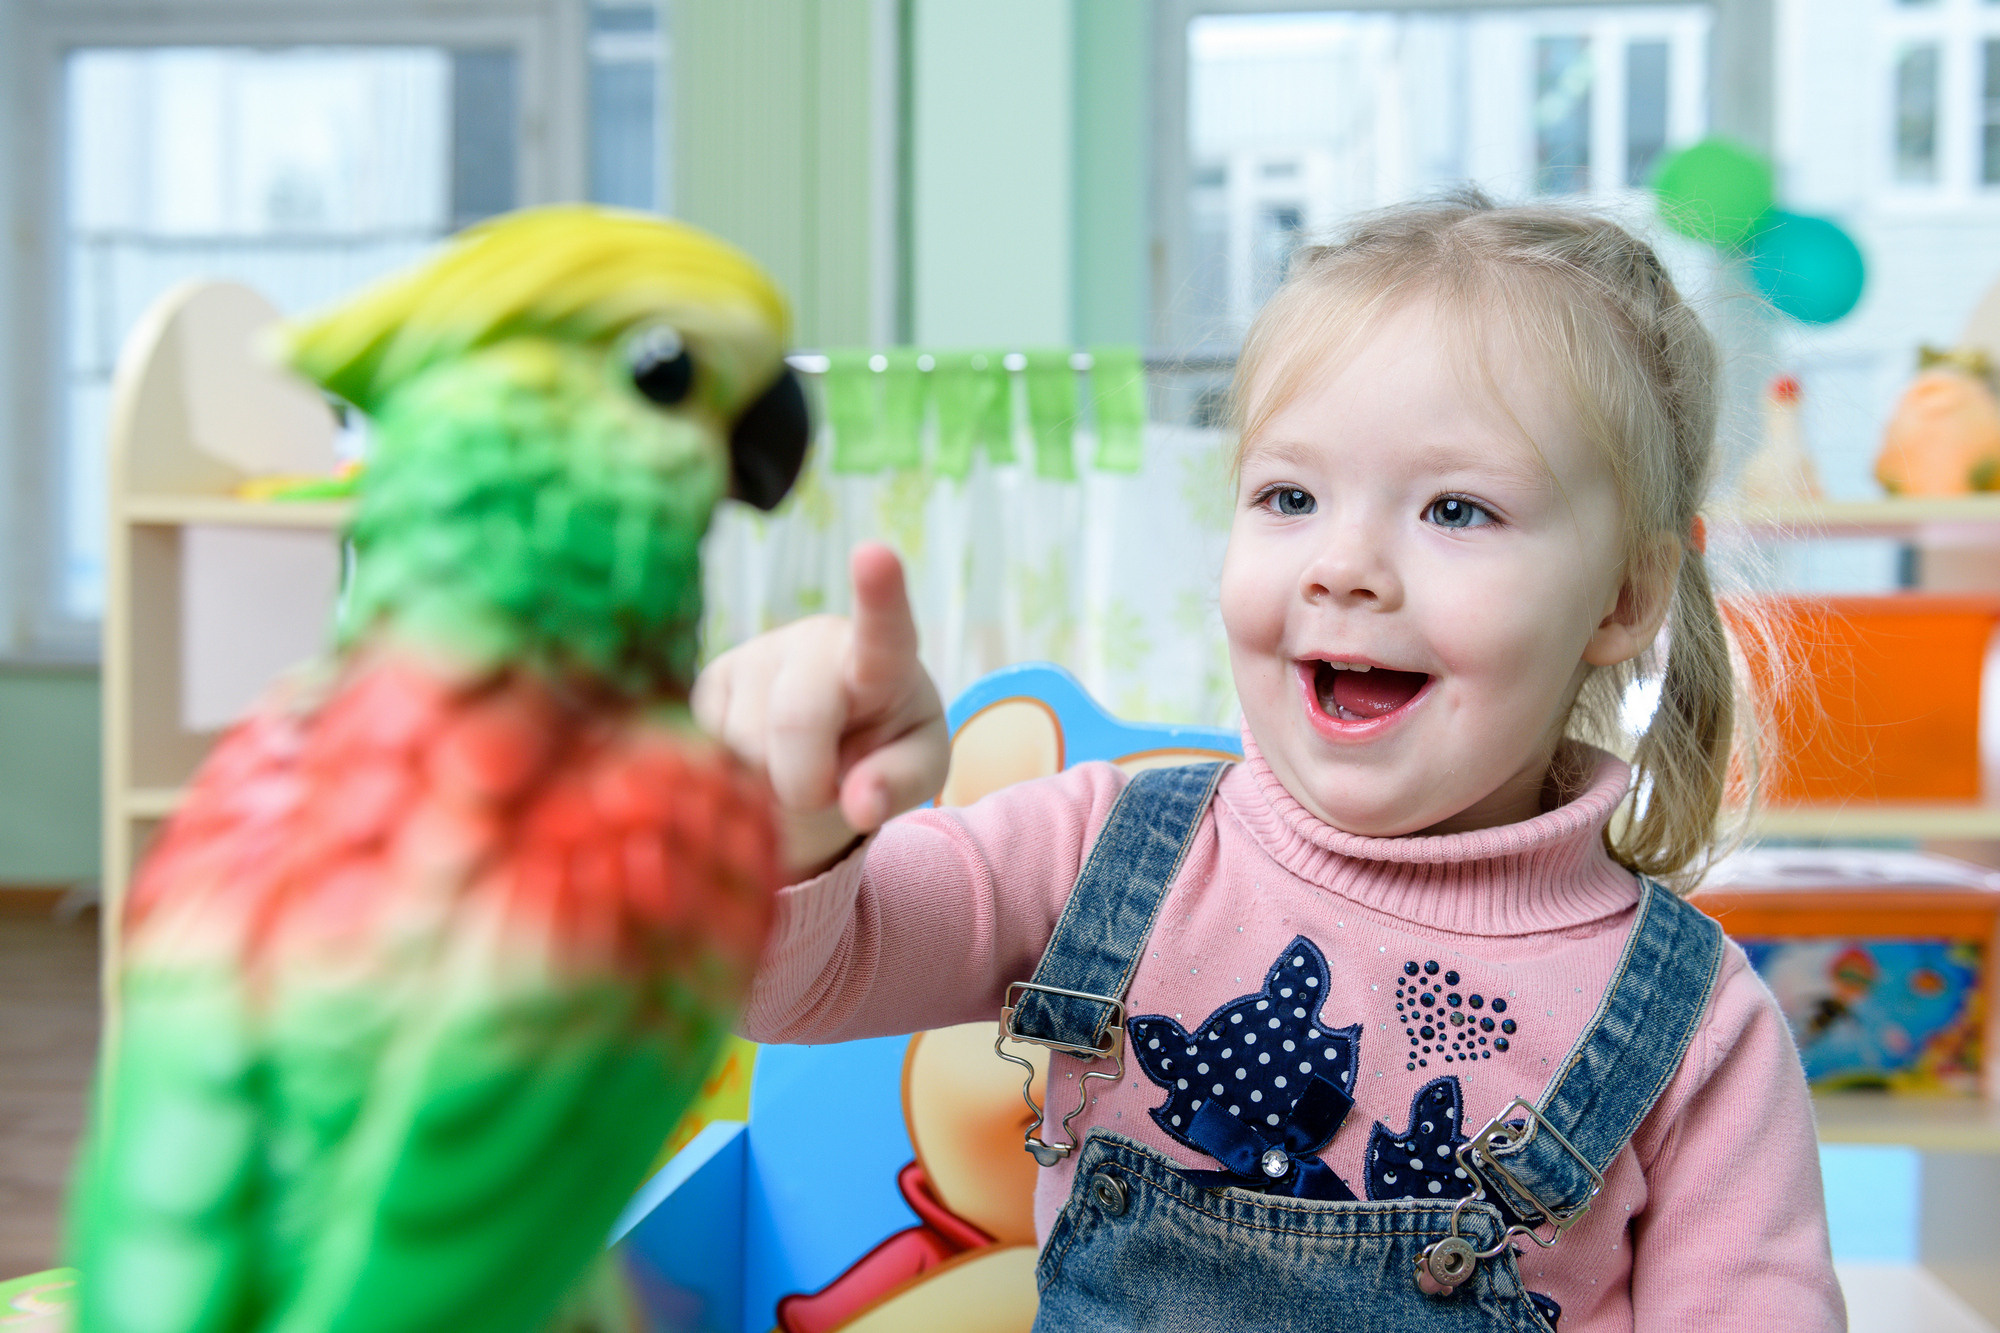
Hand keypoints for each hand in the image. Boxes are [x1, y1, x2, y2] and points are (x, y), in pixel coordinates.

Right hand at [692, 543, 948, 874]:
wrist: (835, 743)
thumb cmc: (886, 748)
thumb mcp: (917, 771)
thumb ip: (898, 786)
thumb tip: (859, 807)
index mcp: (885, 658)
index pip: (884, 627)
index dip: (879, 593)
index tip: (874, 553)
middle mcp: (819, 641)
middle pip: (796, 719)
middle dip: (807, 782)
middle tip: (825, 791)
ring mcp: (762, 653)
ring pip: (747, 741)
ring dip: (771, 779)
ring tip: (799, 764)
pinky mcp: (715, 678)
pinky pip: (713, 744)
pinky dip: (740, 771)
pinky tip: (765, 753)